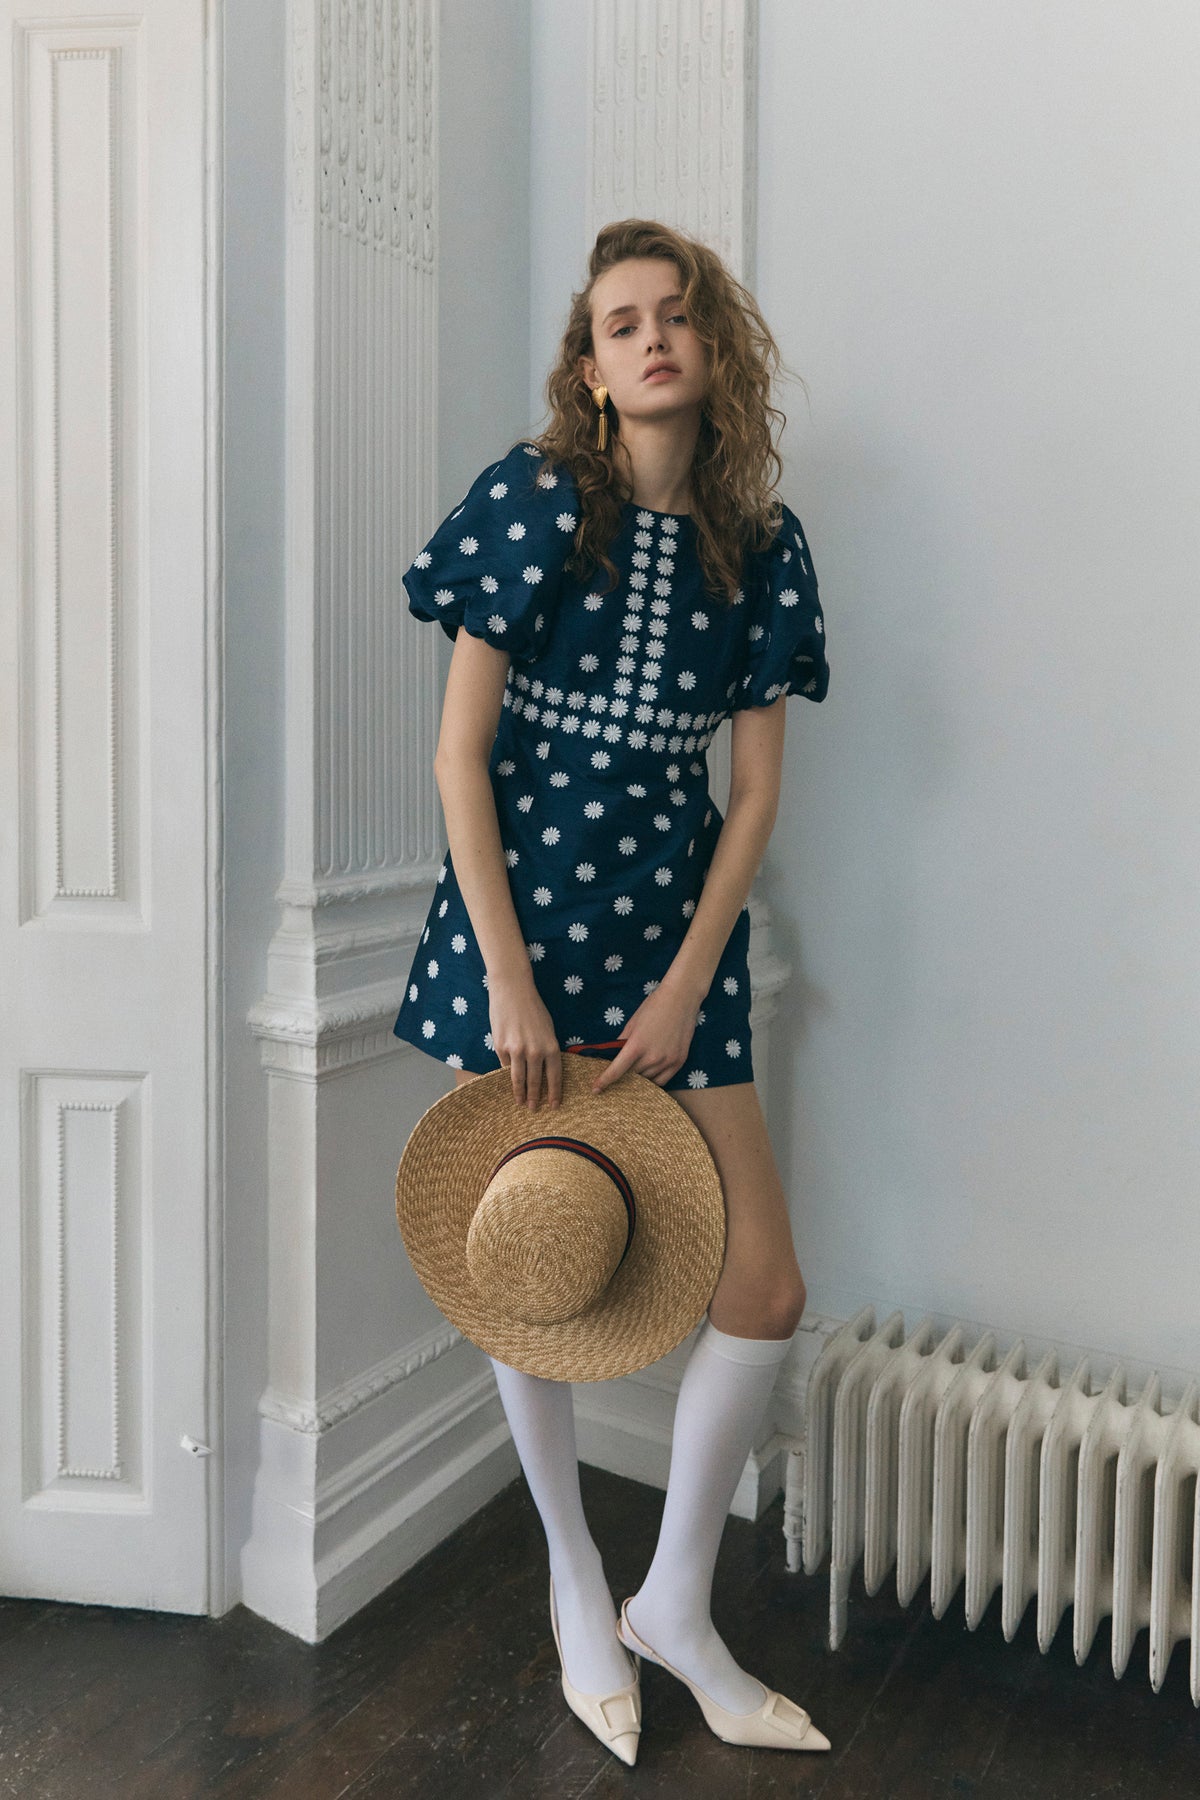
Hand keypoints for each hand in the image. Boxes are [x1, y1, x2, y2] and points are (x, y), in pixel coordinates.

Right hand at [488, 973, 562, 1110]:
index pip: (554, 1077)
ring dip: (519, 1093)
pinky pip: (504, 1064)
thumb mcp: (548, 1029)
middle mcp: (534, 1051)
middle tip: (533, 1109)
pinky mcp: (500, 1047)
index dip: (554, 1093)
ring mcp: (516, 1050)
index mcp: (550, 1046)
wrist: (512, 990)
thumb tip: (543, 1069)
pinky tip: (507, 1080)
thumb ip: (546, 1049)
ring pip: (518, 1079)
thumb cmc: (533, 1008)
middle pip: (535, 1082)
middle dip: (535, 1098)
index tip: (554, 1106)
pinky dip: (507, 1072)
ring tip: (520, 1102)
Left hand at [590, 976, 704, 1092]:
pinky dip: (653, 1081)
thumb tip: (612, 1056)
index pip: (616, 1071)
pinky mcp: (679, 1062)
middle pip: (631, 1077)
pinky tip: (647, 1076)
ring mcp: (667, 1061)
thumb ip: (622, 1042)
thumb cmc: (654, 1006)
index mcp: (636, 1045)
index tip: (595, 1090)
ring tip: (633, 1075)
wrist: (681, 998)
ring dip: (638, 1079)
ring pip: (647, 1081)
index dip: (604, 1081)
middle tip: (616, 1076)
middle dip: (622, 1077)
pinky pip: (662, 1081)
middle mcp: (652, 1057)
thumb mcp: (632, 1023)